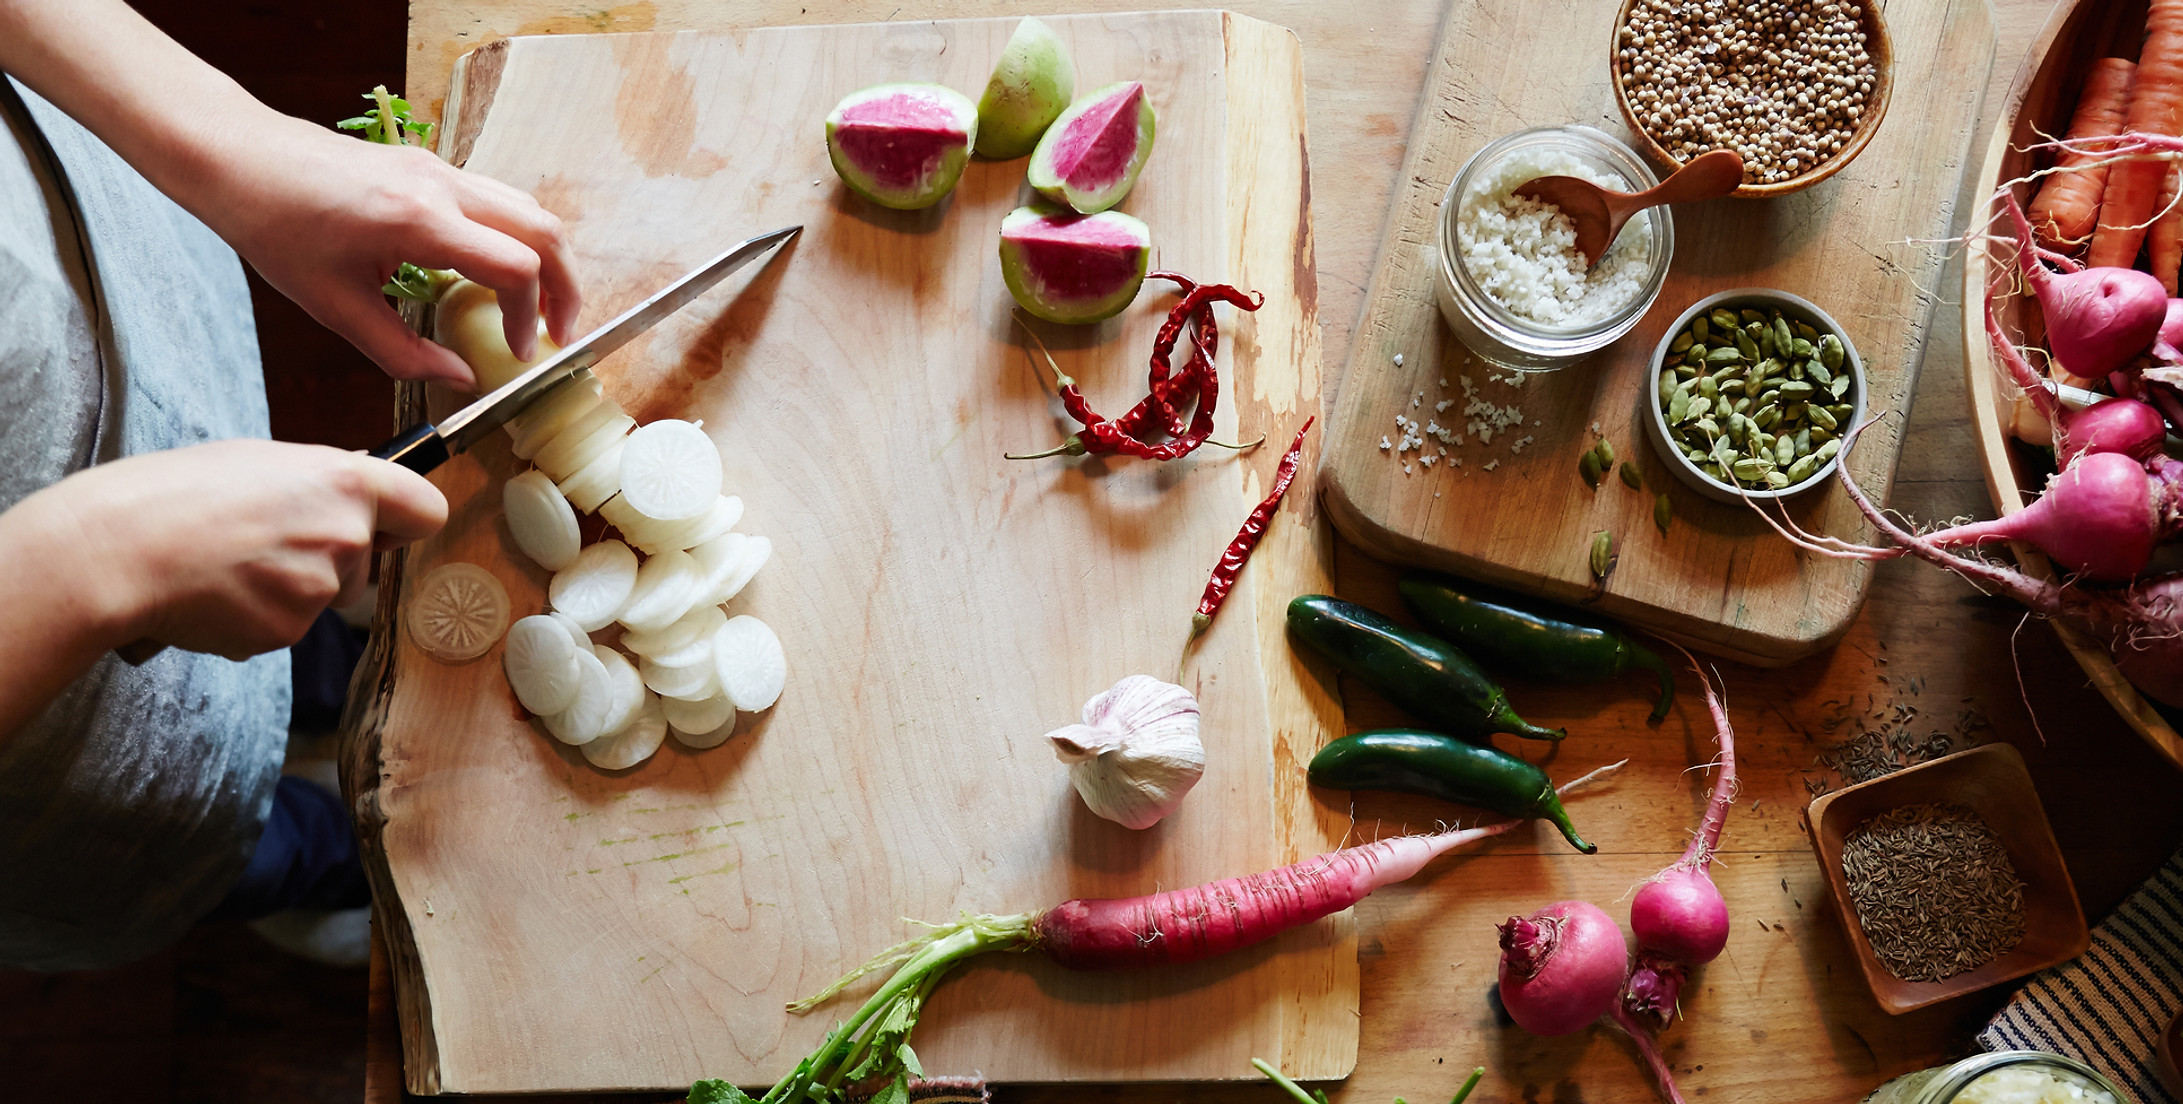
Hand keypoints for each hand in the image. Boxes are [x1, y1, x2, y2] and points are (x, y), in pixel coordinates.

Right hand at [41, 440, 446, 659]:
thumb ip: (320, 482)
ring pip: (321, 597)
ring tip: (227, 562)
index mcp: (346, 483)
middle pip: (365, 563)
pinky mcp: (287, 632)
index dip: (407, 521)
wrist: (118, 550)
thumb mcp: (260, 461)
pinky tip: (215, 593)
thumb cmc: (176, 494)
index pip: (426, 511)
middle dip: (328, 560)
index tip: (388, 526)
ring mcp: (319, 589)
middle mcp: (346, 535)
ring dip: (286, 589)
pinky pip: (283, 626)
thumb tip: (355, 492)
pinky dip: (254, 616)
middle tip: (263, 540)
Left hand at [200, 118, 581, 389]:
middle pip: (544, 231)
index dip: (529, 317)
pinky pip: (499, 200)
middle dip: (565, 287)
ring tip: (538, 305)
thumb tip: (460, 379)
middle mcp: (441, 186)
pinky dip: (518, 238)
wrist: (240, 156)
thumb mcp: (335, 306)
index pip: (515, 267)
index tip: (518, 352)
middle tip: (560, 332)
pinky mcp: (431, 166)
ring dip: (547, 259)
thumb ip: (403, 352)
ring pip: (528, 210)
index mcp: (419, 221)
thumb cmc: (275, 225)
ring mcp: (440, 169)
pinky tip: (497, 272)